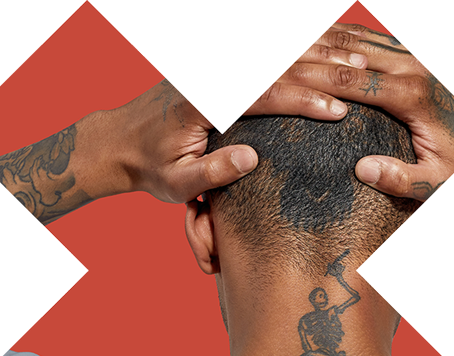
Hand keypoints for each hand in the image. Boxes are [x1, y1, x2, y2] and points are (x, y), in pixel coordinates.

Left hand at [114, 41, 367, 204]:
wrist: (119, 142)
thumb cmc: (150, 166)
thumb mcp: (177, 182)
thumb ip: (212, 173)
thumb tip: (252, 158)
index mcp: (201, 101)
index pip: (262, 93)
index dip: (302, 100)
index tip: (337, 111)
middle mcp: (208, 74)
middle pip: (274, 61)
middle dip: (321, 67)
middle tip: (362, 73)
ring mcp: (211, 66)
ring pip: (272, 50)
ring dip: (314, 50)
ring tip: (353, 57)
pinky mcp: (214, 67)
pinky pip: (261, 51)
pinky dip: (294, 47)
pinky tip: (319, 46)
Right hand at [283, 23, 453, 200]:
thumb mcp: (432, 181)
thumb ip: (400, 177)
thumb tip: (363, 169)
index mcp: (413, 96)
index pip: (356, 82)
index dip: (320, 84)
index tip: (290, 86)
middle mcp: (413, 68)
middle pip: (353, 53)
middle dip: (317, 59)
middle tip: (281, 66)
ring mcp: (414, 58)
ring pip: (361, 38)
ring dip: (328, 43)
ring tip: (294, 51)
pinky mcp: (413, 58)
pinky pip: (373, 38)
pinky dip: (346, 37)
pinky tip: (323, 41)